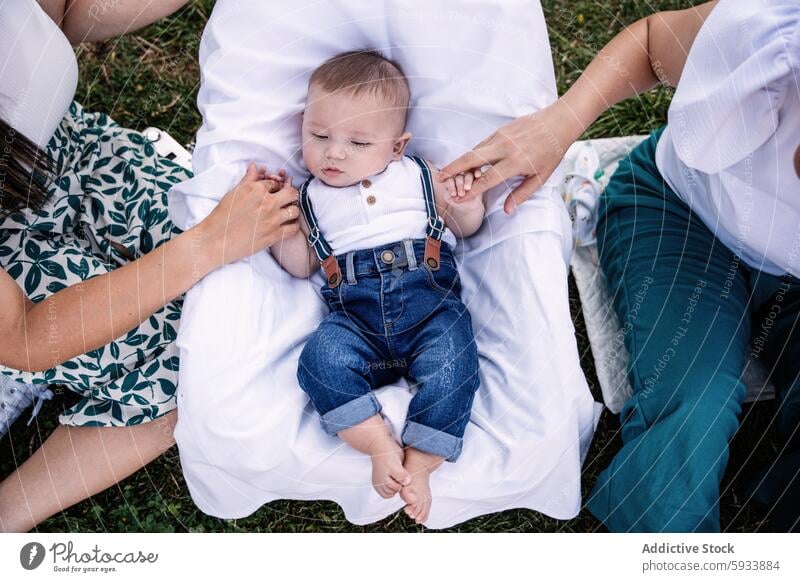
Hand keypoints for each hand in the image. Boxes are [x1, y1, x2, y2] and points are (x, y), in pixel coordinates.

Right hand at [194, 163, 300, 268]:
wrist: (215, 240)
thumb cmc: (222, 216)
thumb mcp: (234, 193)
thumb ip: (248, 179)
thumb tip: (255, 166)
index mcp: (256, 189)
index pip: (275, 183)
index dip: (275, 187)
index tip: (273, 193)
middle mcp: (267, 202)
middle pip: (292, 193)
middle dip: (290, 195)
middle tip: (285, 201)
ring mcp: (272, 219)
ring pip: (295, 210)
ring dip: (292, 211)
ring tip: (285, 214)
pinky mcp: (274, 235)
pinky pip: (293, 228)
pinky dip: (292, 226)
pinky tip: (286, 226)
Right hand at [436, 99, 582, 213]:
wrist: (558, 122)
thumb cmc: (551, 153)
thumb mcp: (540, 178)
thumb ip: (521, 194)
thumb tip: (506, 210)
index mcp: (515, 163)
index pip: (486, 179)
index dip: (471, 191)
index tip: (458, 199)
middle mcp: (504, 148)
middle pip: (471, 160)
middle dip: (453, 169)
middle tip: (439, 177)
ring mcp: (501, 136)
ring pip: (475, 150)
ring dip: (460, 162)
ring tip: (448, 172)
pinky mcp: (500, 130)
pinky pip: (482, 144)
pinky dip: (473, 153)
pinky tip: (467, 161)